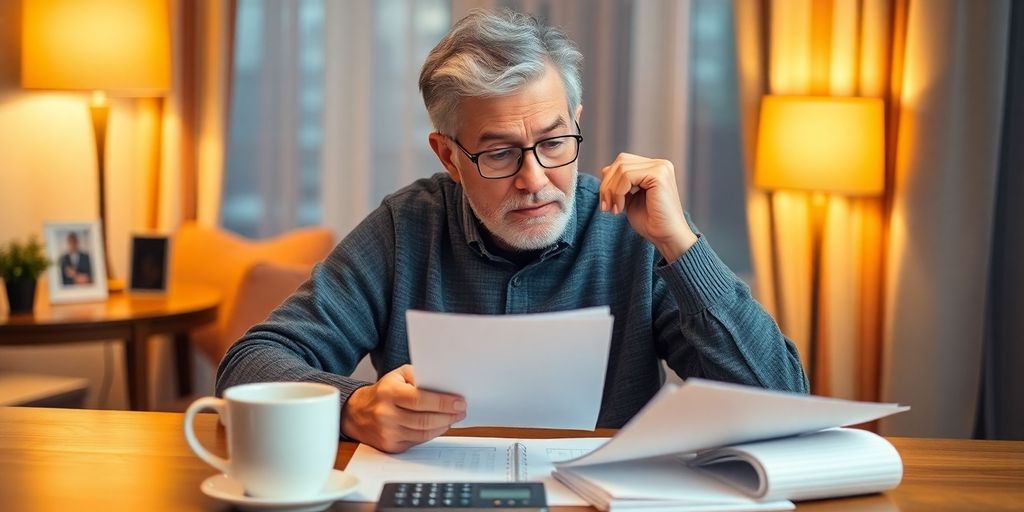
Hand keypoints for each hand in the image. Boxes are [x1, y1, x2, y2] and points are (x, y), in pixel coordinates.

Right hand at [341, 364, 465, 452]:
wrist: (356, 413)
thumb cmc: (383, 391)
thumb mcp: (398, 375)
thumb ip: (419, 376)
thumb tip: (443, 385)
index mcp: (389, 393)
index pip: (420, 400)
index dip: (442, 402)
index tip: (459, 402)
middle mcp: (386, 414)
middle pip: (425, 420)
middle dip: (448, 416)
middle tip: (461, 411)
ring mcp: (387, 433)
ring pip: (424, 433)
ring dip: (443, 426)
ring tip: (453, 418)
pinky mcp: (390, 446)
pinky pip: (418, 442)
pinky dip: (432, 434)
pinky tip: (439, 426)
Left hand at [599, 153, 697, 261]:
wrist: (667, 237)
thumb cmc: (650, 222)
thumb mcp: (629, 199)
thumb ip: (619, 184)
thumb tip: (605, 169)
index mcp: (654, 168)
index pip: (622, 162)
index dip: (608, 181)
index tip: (605, 204)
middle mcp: (659, 164)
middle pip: (621, 162)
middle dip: (607, 185)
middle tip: (605, 207)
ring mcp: (660, 168)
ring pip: (622, 169)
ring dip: (611, 191)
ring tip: (613, 209)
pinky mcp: (659, 175)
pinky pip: (627, 176)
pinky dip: (618, 193)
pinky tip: (620, 208)